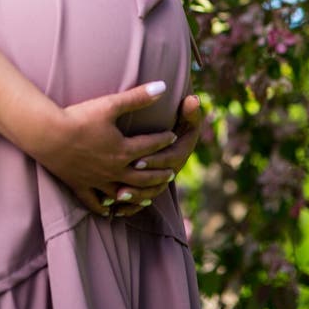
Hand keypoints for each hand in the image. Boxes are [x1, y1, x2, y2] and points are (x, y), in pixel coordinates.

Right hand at [33, 81, 179, 216]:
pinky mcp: (79, 185)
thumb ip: (137, 97)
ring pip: (123, 193)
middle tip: (171, 174)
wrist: (48, 134)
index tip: (172, 137)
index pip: (151, 146)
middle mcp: (114, 169)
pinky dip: (104, 207)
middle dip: (159, 174)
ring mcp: (97, 180)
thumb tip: (163, 86)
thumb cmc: (79, 117)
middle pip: (143, 175)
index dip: (163, 140)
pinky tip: (109, 210)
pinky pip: (94, 202)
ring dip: (138, 194)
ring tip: (148, 196)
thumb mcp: (110, 104)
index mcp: (124, 150)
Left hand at [109, 93, 201, 217]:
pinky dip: (129, 208)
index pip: (168, 160)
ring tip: (118, 196)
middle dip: (140, 182)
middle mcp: (170, 171)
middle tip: (122, 184)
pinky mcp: (148, 187)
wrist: (181, 137)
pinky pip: (140, 204)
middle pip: (156, 181)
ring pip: (148, 194)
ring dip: (135, 197)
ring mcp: (159, 180)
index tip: (137, 159)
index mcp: (179, 154)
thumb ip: (188, 110)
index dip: (154, 160)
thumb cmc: (184, 123)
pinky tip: (114, 209)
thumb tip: (194, 98)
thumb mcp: (186, 117)